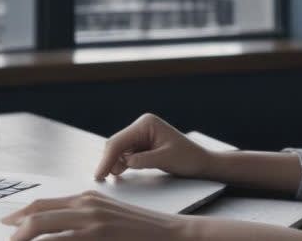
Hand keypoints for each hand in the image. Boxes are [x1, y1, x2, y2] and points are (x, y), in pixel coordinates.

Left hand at [1, 190, 187, 239]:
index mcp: (87, 199)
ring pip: (43, 228)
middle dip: (15, 231)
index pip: (43, 205)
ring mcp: (92, 220)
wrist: (173, 234)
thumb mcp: (108, 219)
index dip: (19, 216)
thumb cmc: (141, 232)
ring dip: (24, 240)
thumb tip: (58, 232)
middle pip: (37, 215)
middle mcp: (86, 205)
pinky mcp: (99, 235)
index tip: (7, 226)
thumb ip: (83, 220)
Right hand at [94, 113, 213, 180]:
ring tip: (110, 177)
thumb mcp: (166, 159)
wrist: (201, 162)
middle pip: (116, 143)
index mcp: (146, 124)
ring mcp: (141, 135)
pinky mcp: (142, 145)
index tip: (100, 174)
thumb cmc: (188, 158)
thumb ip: (144, 160)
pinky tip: (117, 172)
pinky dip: (121, 163)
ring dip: (114, 162)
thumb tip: (124, 162)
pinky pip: (126, 154)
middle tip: (99, 178)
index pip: (120, 141)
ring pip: (119, 149)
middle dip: (108, 160)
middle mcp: (141, 126)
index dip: (107, 158)